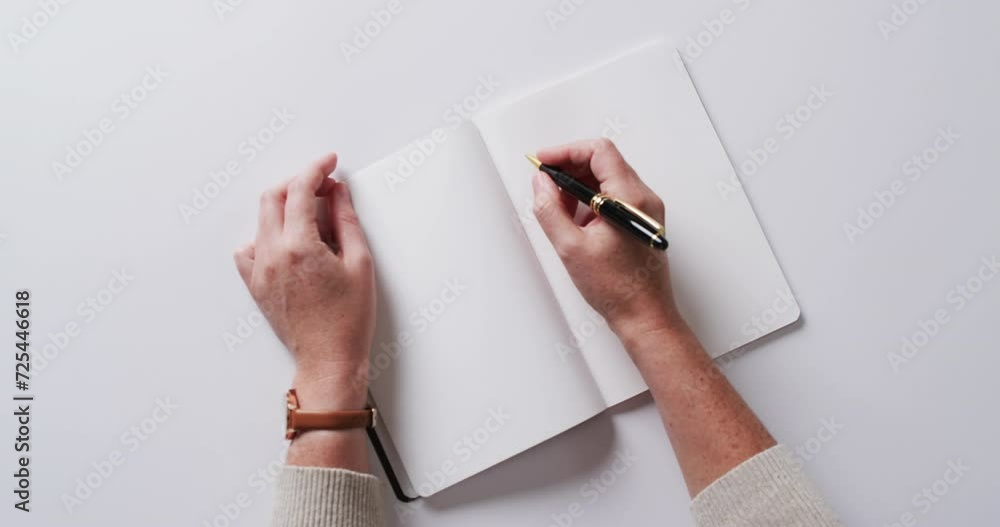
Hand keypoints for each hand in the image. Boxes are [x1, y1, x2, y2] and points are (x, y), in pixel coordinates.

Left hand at [234, 153, 374, 409]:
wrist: (329, 360)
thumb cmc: (348, 320)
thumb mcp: (359, 263)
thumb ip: (346, 220)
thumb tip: (337, 192)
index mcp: (298, 247)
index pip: (299, 190)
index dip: (315, 169)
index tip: (329, 163)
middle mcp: (271, 255)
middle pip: (274, 197)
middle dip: (299, 183)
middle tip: (324, 186)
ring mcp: (258, 271)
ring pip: (262, 219)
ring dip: (284, 207)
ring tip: (313, 217)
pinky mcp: (254, 285)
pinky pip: (249, 248)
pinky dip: (266, 236)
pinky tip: (287, 242)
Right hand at [532, 139, 685, 343]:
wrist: (645, 317)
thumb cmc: (617, 289)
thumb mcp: (571, 248)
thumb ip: (550, 210)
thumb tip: (541, 184)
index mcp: (630, 198)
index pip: (599, 152)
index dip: (566, 152)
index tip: (543, 162)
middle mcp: (643, 199)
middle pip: (603, 163)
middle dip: (569, 170)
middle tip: (545, 186)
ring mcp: (644, 210)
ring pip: (607, 180)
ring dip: (578, 187)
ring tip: (559, 210)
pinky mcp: (640, 222)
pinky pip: (613, 198)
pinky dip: (590, 202)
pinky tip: (575, 223)